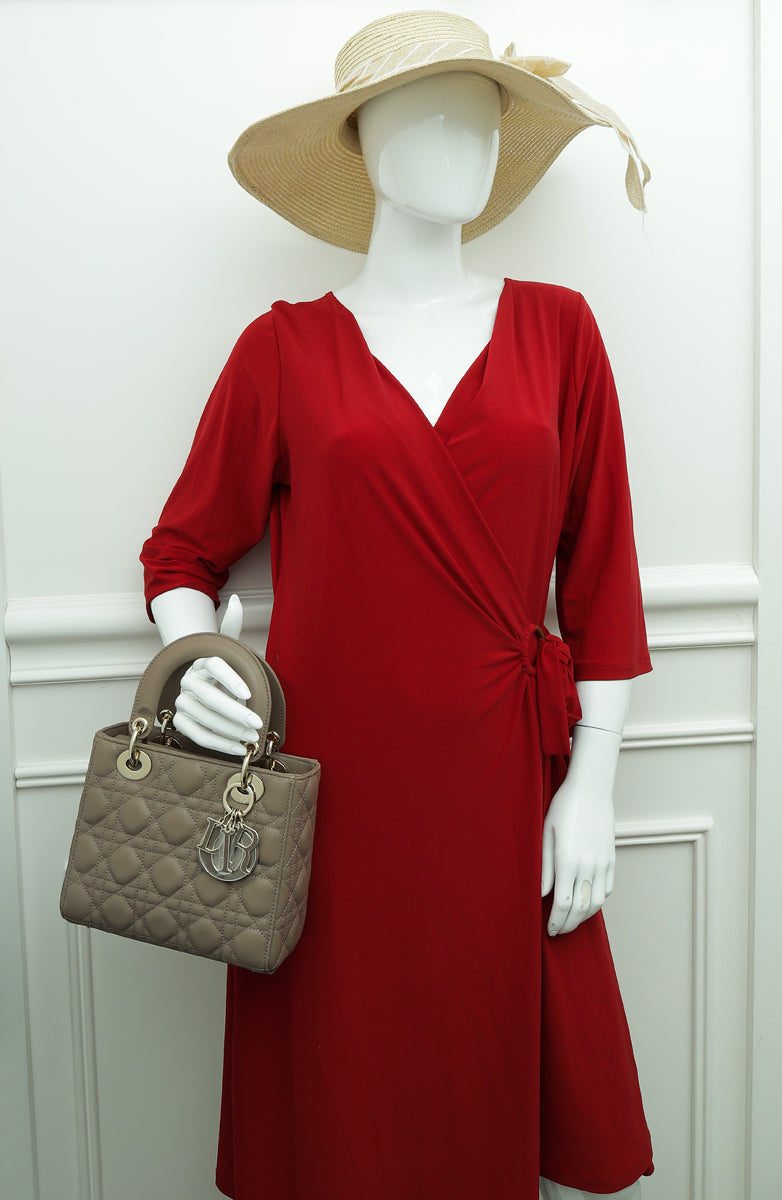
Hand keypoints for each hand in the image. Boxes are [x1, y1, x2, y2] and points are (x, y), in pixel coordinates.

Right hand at [172, 594, 263, 755]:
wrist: (202, 684)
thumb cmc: (222, 668)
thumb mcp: (227, 648)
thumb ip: (231, 626)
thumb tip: (236, 600)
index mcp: (202, 660)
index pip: (214, 665)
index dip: (231, 679)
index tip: (250, 693)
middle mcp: (188, 680)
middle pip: (210, 697)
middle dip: (236, 712)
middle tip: (258, 722)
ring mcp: (181, 701)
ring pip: (206, 718)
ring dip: (231, 730)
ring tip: (254, 737)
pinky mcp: (180, 721)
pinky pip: (199, 735)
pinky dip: (221, 744)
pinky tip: (241, 749)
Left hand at [541, 725, 619, 936]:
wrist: (590, 789)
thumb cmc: (563, 808)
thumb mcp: (545, 834)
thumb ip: (544, 866)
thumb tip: (542, 894)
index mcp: (568, 860)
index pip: (563, 903)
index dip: (556, 921)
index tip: (549, 929)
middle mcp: (588, 865)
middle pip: (580, 908)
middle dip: (568, 924)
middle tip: (558, 932)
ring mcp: (603, 863)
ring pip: (596, 903)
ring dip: (584, 917)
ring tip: (571, 922)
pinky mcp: (611, 859)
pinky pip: (607, 889)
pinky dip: (597, 902)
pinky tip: (587, 904)